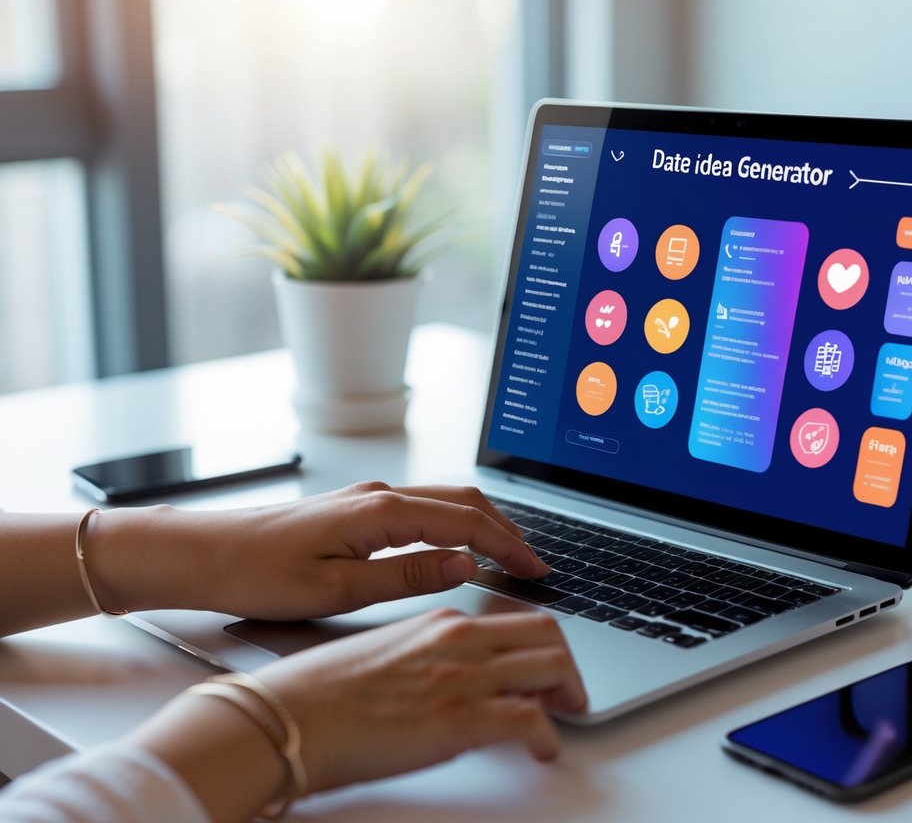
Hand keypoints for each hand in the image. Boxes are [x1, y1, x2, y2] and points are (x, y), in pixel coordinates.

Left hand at [87, 482, 547, 619]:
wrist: (200, 555)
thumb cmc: (256, 575)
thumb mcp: (337, 591)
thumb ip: (407, 575)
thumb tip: (463, 564)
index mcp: (380, 512)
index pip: (466, 522)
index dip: (508, 546)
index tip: (536, 569)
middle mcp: (378, 495)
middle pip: (464, 500)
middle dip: (506, 529)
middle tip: (533, 563)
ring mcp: (366, 498)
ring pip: (444, 499)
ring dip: (482, 523)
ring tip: (506, 555)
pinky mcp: (354, 509)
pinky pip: (421, 506)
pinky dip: (453, 522)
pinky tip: (456, 545)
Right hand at [256, 608, 587, 791]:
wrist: (287, 717)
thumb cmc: (320, 693)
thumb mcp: (387, 654)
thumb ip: (430, 655)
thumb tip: (456, 676)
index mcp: (440, 622)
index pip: (518, 618)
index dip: (543, 644)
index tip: (547, 666)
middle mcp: (459, 641)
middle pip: (548, 635)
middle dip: (567, 664)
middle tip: (567, 693)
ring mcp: (462, 677)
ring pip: (552, 667)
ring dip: (568, 695)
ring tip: (563, 719)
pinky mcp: (459, 719)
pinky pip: (531, 720)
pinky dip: (549, 737)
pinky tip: (542, 751)